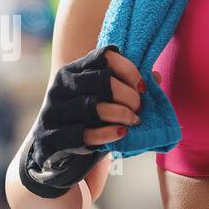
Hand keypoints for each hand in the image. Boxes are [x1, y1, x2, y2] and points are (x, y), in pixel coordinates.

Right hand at [18, 45, 144, 197]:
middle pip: (102, 80)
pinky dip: (108, 134)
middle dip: (129, 95)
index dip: (129, 69)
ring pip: (93, 106)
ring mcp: (54, 110)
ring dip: (121, 114)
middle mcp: (62, 85)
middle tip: (139, 109)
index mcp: (74, 70)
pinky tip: (121, 134)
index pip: (104, 56)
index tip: (143, 88)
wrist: (54, 152)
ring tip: (132, 122)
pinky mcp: (52, 136)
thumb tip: (156, 77)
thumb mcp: (104, 99)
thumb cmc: (86, 121)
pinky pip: (83, 134)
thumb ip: (127, 86)